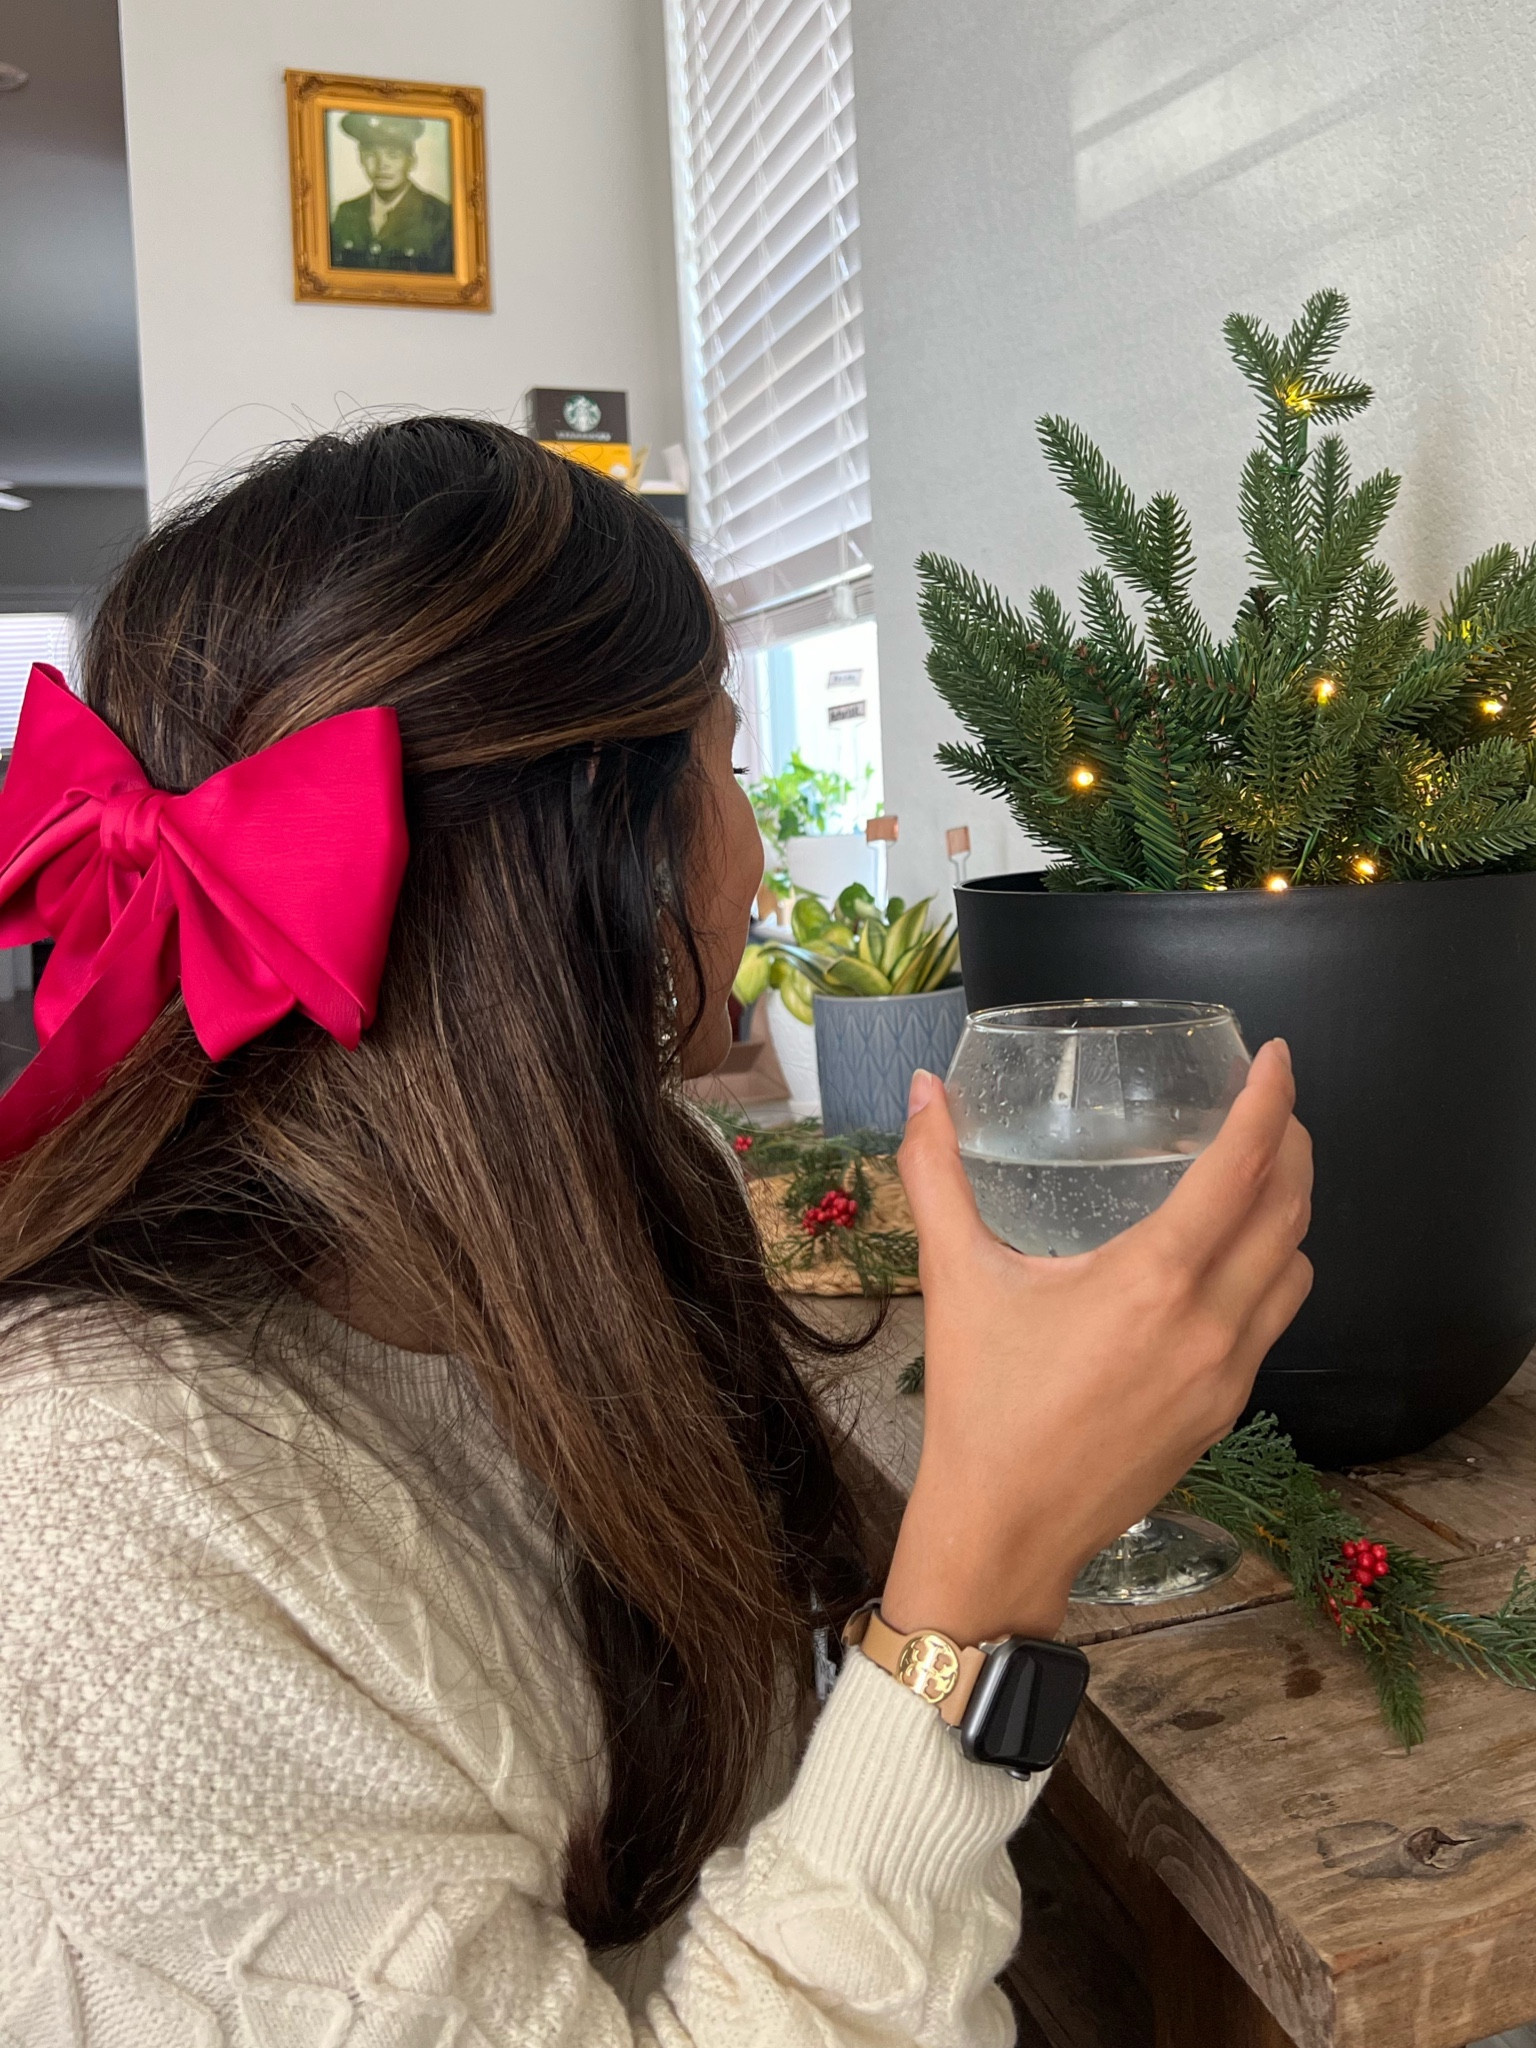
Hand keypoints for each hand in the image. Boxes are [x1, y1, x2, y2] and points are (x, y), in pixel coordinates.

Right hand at [882, 1039, 1311, 1644]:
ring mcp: (1228, 1373)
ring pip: (1296, 1267)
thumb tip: (921, 1089)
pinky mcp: (1226, 1411)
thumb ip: (936, 1172)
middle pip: (1289, 1210)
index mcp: (1153, 1280)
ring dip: (1290, 1210)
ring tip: (1260, 1174)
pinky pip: (1273, 1320)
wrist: (1004, 1531)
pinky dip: (1272, 1270)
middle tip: (1270, 1103)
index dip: (1270, 1102)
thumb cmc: (979, 1405)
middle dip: (1291, 1144)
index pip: (1241, 1167)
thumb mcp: (954, 1278)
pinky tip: (1230, 1259)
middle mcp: (1209, 1322)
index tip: (1277, 1057)